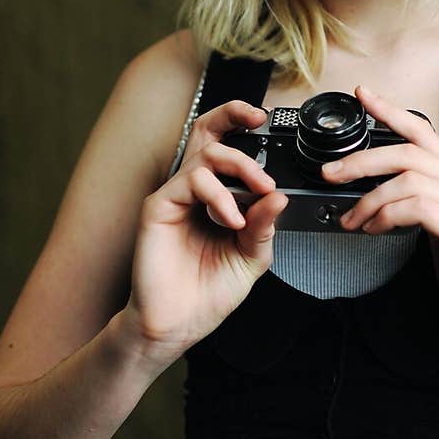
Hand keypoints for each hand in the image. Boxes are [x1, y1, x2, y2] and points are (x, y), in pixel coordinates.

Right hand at [123, 100, 288, 364]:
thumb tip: (279, 197)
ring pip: (206, 153)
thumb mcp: (251, 258)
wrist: (178, 324)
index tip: (265, 121)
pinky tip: (232, 220)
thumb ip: (265, 226)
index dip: (242, 126)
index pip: (227, 149)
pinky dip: (219, 196)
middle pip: (206, 132)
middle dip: (233, 114)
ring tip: (258, 195)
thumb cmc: (207, 293)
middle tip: (259, 122)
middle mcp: (195, 191)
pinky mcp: (159, 207)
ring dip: (241, 167)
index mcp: (217, 199)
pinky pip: (191, 181)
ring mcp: (176, 197)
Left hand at [322, 85, 438, 347]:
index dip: (392, 111)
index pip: (425, 134)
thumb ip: (422, 208)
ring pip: (410, 179)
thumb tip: (382, 199)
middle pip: (410, 152)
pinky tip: (375, 230)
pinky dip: (388, 215)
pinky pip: (419, 208)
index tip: (363, 96)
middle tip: (331, 174)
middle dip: (363, 159)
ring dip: (370, 198)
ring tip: (352, 221)